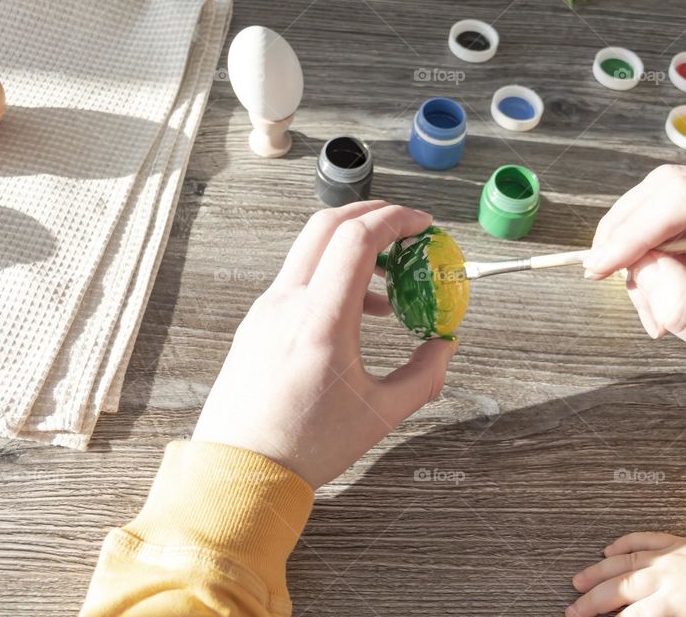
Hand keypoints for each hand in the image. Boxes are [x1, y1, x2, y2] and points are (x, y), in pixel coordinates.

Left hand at [192, 201, 458, 487]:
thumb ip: (424, 375)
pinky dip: (331, 275)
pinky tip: (355, 312)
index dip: (396, 220)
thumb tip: (444, 347)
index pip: (357, 238)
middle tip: (407, 232)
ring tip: (389, 285)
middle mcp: (287, 303)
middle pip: (328, 224)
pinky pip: (298, 278)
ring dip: (353, 248)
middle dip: (373, 215)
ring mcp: (266, 309)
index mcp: (321, 320)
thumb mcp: (380, 413)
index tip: (423, 225)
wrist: (240, 470)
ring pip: (311, 250)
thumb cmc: (306, 446)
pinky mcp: (257, 322)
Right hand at [583, 165, 685, 394]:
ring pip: (659, 200)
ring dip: (636, 250)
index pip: (685, 198)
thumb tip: (644, 269)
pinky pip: (670, 214)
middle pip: (665, 188)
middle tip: (620, 290)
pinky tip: (660, 289)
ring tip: (652, 308)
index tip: (598, 268)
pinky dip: (650, 251)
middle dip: (626, 238)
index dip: (632, 229)